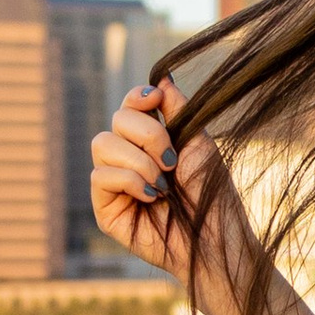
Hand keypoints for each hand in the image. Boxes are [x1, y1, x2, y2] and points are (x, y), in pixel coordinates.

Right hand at [88, 78, 219, 277]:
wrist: (215, 237)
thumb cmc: (211, 193)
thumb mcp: (198, 143)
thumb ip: (177, 109)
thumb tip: (162, 76)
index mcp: (152, 140)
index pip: (130, 105)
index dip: (138, 98)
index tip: (156, 100)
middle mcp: (129, 157)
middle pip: (117, 120)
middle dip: (147, 134)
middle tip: (171, 160)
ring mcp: (115, 181)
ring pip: (102, 144)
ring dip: (138, 160)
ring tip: (163, 183)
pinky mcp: (105, 207)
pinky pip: (99, 175)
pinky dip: (129, 181)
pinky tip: (152, 197)